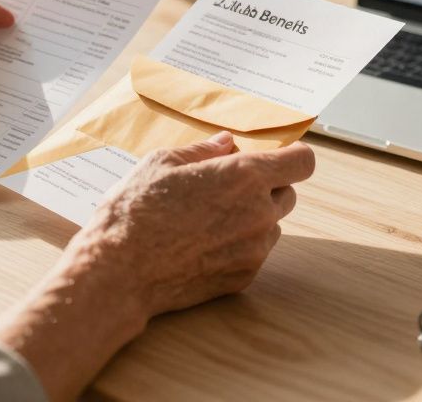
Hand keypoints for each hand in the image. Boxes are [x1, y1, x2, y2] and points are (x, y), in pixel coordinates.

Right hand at [76, 132, 314, 315]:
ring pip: (272, 225)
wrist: (119, 271)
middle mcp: (259, 213)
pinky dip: (240, 244)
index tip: (279, 156)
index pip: (302, 162)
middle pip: (289, 193)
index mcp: (244, 177)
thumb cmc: (136, 211)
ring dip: (254, 217)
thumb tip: (227, 143)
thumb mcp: (162, 163)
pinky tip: (203, 242)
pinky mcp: (244, 277)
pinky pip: (255, 252)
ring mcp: (254, 249)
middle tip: (228, 187)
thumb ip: (203, 150)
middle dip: (267, 186)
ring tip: (209, 217)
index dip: (293, 156)